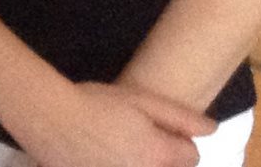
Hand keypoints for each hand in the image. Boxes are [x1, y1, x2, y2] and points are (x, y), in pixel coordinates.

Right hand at [15, 80, 212, 166]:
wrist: (48, 116)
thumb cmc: (95, 102)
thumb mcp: (140, 100)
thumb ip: (180, 117)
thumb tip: (212, 129)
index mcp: (159, 156)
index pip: (192, 157)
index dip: (179, 141)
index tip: (162, 130)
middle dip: (163, 158)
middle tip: (140, 139)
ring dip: (141, 162)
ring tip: (120, 147)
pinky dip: (118, 164)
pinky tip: (103, 155)